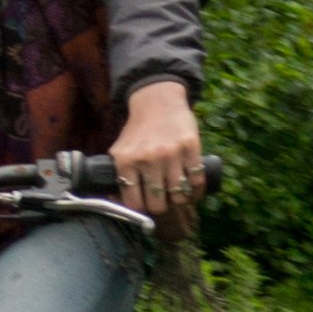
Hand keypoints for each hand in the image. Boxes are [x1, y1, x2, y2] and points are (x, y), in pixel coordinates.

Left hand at [110, 80, 203, 217]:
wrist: (158, 102)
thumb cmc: (138, 131)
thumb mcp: (120, 150)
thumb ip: (119, 174)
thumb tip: (115, 202)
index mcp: (126, 161)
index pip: (134, 202)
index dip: (141, 209)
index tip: (145, 206)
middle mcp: (148, 158)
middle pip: (158, 204)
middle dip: (160, 206)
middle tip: (162, 201)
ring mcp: (171, 153)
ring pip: (179, 196)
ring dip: (179, 199)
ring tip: (177, 195)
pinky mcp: (191, 147)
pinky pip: (197, 181)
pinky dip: (196, 192)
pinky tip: (192, 191)